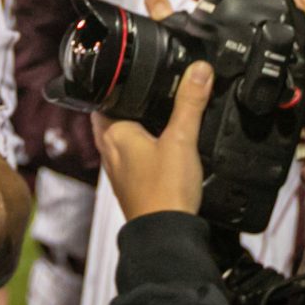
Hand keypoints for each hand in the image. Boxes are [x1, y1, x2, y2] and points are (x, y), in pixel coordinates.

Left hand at [97, 54, 213, 222]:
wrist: (165, 234)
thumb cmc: (164, 191)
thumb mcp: (182, 138)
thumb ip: (190, 102)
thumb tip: (199, 71)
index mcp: (113, 133)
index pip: (105, 98)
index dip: (119, 86)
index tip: (135, 76)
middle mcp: (109, 151)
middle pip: (114, 117)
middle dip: (131, 106)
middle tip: (152, 95)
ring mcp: (118, 170)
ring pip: (123, 139)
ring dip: (138, 128)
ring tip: (160, 118)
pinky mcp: (130, 185)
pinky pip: (133, 159)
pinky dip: (145, 150)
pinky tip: (163, 151)